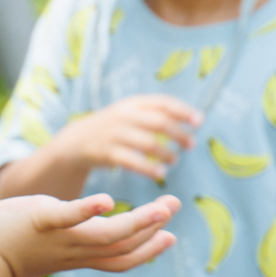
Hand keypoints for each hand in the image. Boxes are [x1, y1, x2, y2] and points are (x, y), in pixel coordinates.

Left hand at [0, 193, 179, 276]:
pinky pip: (67, 218)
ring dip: (137, 222)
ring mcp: (59, 237)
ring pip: (106, 236)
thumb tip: (92, 228)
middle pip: (122, 247)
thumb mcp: (52, 246)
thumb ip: (75, 239)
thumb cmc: (12, 246)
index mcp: (79, 256)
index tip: (169, 236)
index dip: (147, 251)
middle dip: (152, 230)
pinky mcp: (40, 221)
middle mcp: (75, 251)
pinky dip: (87, 210)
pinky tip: (107, 200)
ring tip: (162, 207)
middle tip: (174, 206)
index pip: (121, 258)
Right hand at [51, 95, 201, 182]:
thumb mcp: (129, 113)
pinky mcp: (106, 153)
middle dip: (178, 134)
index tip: (199, 122)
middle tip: (190, 145)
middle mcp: (124, 116)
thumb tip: (193, 119)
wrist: (76, 141)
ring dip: (166, 153)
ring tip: (175, 160)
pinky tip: (160, 173)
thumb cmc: (112, 128)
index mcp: (132, 104)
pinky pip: (132, 161)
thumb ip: (155, 113)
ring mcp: (114, 134)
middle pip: (159, 122)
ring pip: (148, 142)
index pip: (162, 103)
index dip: (183, 111)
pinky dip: (149, 168)